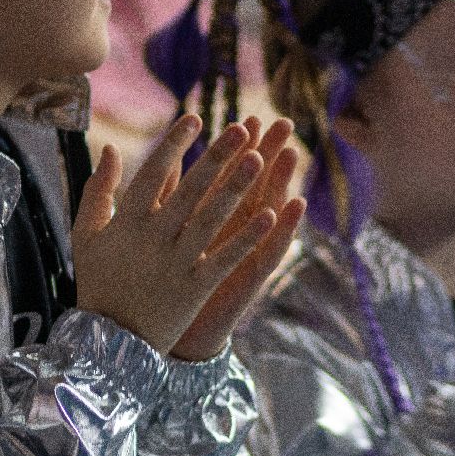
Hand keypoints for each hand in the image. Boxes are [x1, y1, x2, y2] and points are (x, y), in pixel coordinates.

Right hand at [73, 116, 271, 356]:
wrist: (107, 343)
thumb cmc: (98, 282)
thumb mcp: (85, 234)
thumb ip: (97, 189)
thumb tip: (109, 147)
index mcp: (126, 221)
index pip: (152, 173)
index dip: (173, 144)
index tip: (194, 118)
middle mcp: (153, 238)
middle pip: (190, 190)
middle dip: (216, 157)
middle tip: (241, 127)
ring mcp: (176, 263)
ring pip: (211, 219)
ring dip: (236, 188)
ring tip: (259, 158)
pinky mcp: (194, 288)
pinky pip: (225, 258)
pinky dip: (247, 237)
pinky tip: (270, 214)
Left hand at [170, 117, 305, 361]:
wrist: (169, 335)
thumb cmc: (164, 282)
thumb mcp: (161, 234)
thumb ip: (163, 197)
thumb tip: (165, 158)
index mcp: (207, 217)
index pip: (225, 175)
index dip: (236, 149)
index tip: (247, 119)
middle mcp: (230, 232)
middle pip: (252, 186)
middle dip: (267, 154)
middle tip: (282, 123)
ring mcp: (241, 254)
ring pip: (265, 212)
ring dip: (279, 183)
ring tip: (291, 153)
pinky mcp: (245, 278)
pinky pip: (267, 251)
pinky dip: (282, 229)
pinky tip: (294, 206)